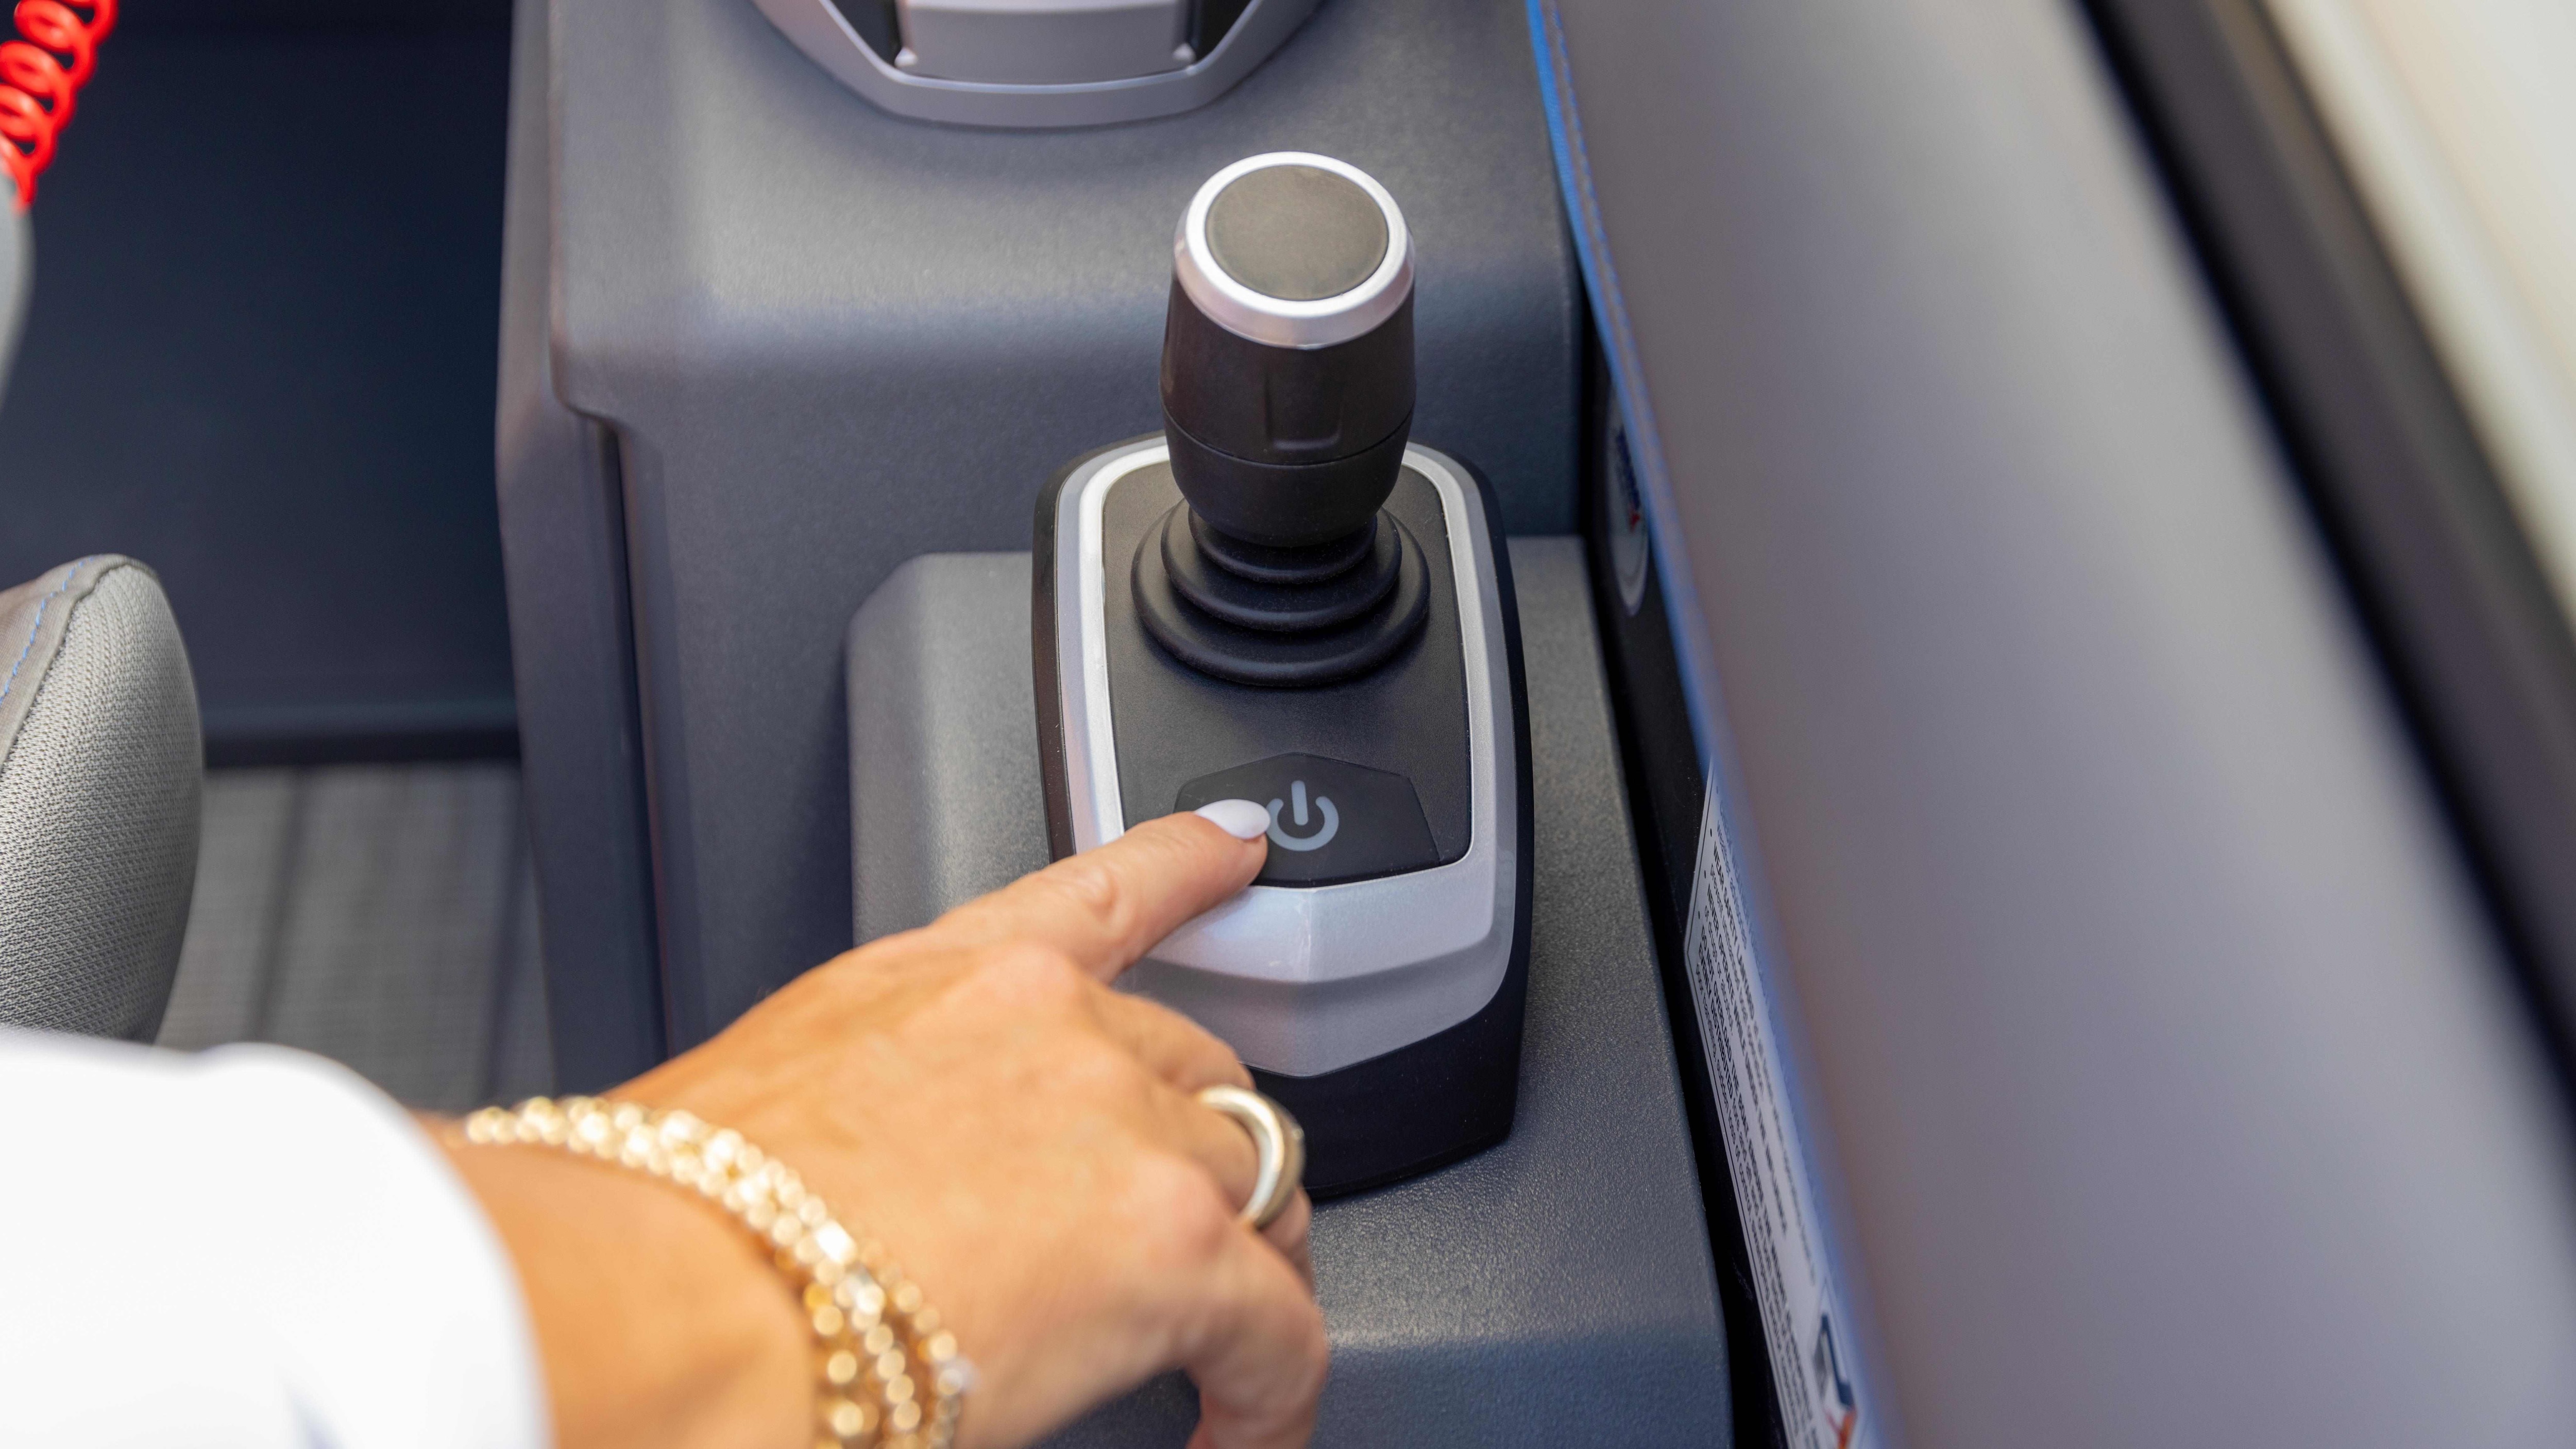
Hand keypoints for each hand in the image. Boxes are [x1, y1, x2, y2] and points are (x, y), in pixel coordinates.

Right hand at [441, 809, 1324, 1448]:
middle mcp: (1049, 1026)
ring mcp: (1122, 1126)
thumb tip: (888, 1189)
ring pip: (1255, 1183)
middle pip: (1196, 1076)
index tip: (1237, 848)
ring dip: (1245, 1266)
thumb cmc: (675, 1232)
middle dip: (1204, 1157)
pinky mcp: (1170, 1244)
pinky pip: (1279, 1326)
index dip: (1185, 864)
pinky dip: (1272, 1394)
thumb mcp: (779, 1108)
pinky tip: (1244, 1433)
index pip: (1097, 894)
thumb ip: (879, 1109)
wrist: (665, 1299)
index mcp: (943, 982)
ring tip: (1219, 1354)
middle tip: (1188, 1247)